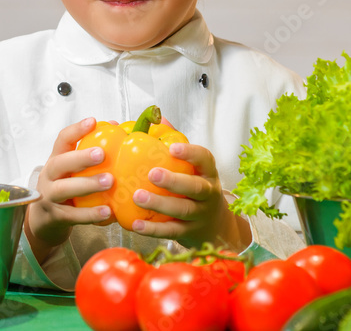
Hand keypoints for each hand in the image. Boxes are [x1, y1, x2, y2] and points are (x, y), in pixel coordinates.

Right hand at [25, 117, 113, 262]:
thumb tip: (115, 127)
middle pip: (60, 163)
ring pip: (64, 189)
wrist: (43, 221)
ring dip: (87, 184)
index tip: (93, 122)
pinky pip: (72, 215)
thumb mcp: (72, 170)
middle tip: (101, 154)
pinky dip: (90, 214)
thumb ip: (89, 152)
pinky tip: (108, 212)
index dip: (76, 130)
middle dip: (81, 157)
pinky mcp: (54, 216)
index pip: (62, 140)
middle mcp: (49, 176)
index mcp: (56, 160)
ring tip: (109, 182)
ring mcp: (49, 197)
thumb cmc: (65, 188)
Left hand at [128, 142, 250, 250]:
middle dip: (174, 181)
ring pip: (183, 211)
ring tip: (137, 197)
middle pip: (195, 187)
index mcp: (208, 173)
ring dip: (160, 204)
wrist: (214, 227)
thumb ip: (175, 141)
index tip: (172, 148)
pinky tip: (135, 224)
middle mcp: (208, 194)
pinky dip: (153, 229)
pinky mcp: (189, 233)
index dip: (190, 153)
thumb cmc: (195, 187)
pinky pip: (171, 232)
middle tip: (151, 174)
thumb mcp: (192, 166)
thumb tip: (157, 116)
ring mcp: (200, 215)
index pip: (205, 159)